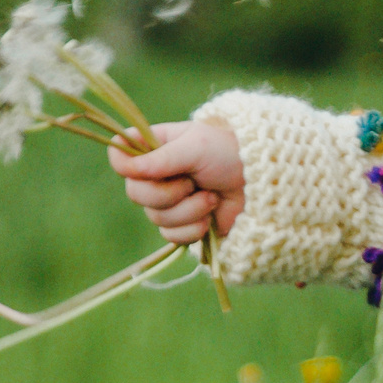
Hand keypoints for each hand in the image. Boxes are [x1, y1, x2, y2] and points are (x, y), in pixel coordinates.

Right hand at [109, 121, 245, 244]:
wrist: (263, 184)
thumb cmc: (230, 154)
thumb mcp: (196, 147)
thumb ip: (161, 158)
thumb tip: (127, 169)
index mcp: (155, 147)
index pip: (119, 155)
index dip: (124, 165)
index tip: (140, 168)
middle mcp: (157, 174)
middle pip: (134, 193)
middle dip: (166, 193)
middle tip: (192, 183)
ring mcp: (170, 201)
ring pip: (156, 218)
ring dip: (187, 210)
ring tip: (211, 197)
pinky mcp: (184, 225)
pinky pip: (171, 236)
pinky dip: (192, 229)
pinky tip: (210, 218)